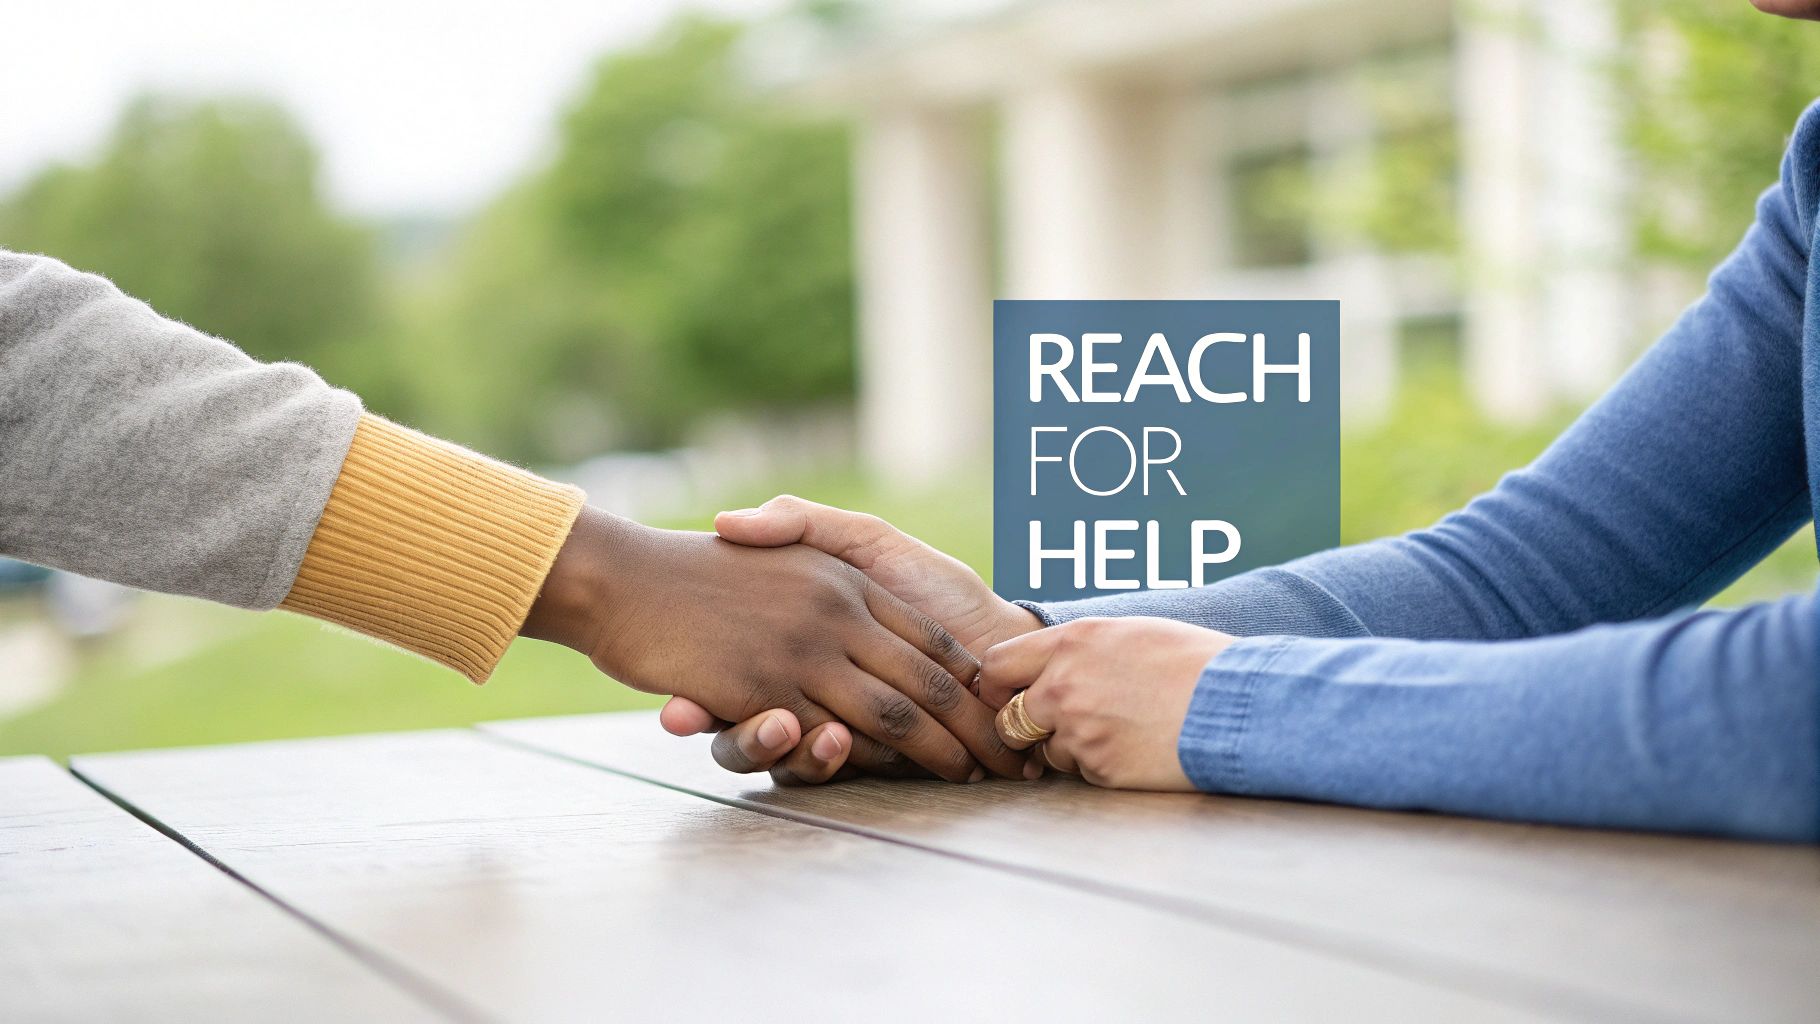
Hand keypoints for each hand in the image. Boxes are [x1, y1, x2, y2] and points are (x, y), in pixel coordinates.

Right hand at [522, 507, 1025, 781]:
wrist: (623, 574)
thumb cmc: (702, 561)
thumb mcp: (776, 543)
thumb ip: (819, 546)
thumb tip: (876, 599)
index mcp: (846, 580)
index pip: (929, 636)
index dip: (970, 679)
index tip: (1003, 711)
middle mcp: (836, 611)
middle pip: (926, 679)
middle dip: (975, 727)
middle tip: (1013, 763)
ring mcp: (803, 651)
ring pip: (889, 713)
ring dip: (935, 752)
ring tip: (969, 774)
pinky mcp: (765, 690)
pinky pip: (826, 733)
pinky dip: (864, 758)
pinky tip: (895, 775)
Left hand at [980, 617, 1233, 790]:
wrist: (1238, 704)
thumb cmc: (1193, 663)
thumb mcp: (1130, 633)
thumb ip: (1079, 649)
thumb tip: (1045, 663)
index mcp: (1072, 642)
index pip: (996, 666)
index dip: (998, 687)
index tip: (1010, 696)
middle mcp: (1064, 685)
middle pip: (1009, 718)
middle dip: (1026, 726)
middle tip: (1054, 725)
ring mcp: (1080, 730)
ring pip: (1047, 750)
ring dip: (1069, 747)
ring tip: (1120, 729)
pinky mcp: (1101, 769)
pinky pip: (1082, 772)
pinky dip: (1101, 765)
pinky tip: (1136, 747)